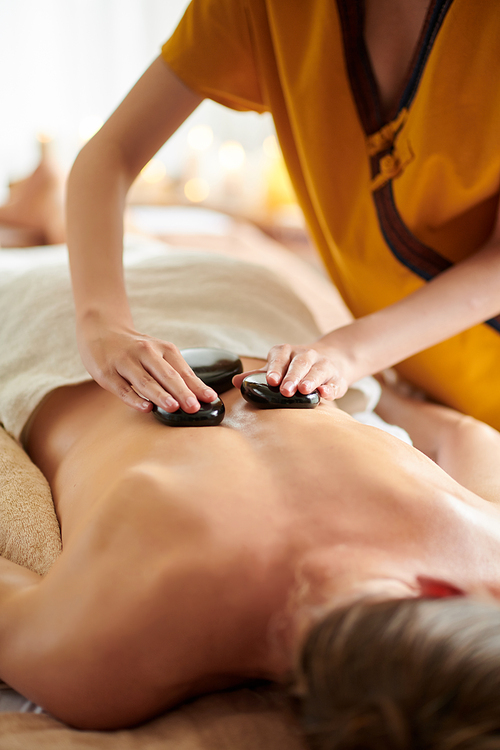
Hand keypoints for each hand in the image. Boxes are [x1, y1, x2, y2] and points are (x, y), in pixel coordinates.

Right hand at [77, 318, 217, 412]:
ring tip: (174, 407)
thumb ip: (174, 372)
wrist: (101, 330)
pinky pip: (123, 389)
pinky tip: (146, 407)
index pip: (183, 370)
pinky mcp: (107, 373)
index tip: (211, 398)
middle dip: (182, 392)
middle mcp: (145, 352)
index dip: (197, 386)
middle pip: (166, 375)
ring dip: (160, 395)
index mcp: (162, 348)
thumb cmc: (135, 348)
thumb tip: (197, 395)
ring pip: (145, 381)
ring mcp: (125, 362)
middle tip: (194, 407)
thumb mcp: (157, 353)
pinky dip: (135, 399)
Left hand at [233, 342, 353, 399]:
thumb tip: (235, 381)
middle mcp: (306, 355)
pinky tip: (326, 394)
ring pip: (317, 371)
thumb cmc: (295, 367)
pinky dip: (331, 388)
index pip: (280, 357)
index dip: (276, 368)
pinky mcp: (337, 378)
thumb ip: (258, 376)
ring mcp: (323, 365)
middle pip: (299, 364)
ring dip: (311, 380)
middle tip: (285, 391)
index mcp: (288, 352)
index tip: (271, 380)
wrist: (331, 360)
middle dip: (292, 377)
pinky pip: (335, 382)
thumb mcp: (277, 367)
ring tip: (304, 390)